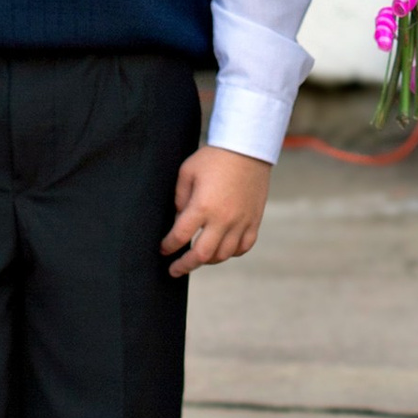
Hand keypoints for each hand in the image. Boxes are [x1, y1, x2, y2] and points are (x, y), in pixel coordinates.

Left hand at [162, 147, 271, 275]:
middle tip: (175, 270)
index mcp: (203, 206)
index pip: (180, 236)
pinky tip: (222, 249)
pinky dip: (231, 253)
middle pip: (201, 255)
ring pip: (223, 255)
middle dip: (184, 265)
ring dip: (207, 260)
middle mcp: (223, 218)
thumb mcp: (187, 172)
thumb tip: (178, 220)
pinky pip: (243, 247)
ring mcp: (241, 221)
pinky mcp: (254, 220)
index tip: (163, 249)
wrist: (248, 148)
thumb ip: (180, 198)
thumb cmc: (215, 157)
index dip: (168, 246)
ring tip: (198, 258)